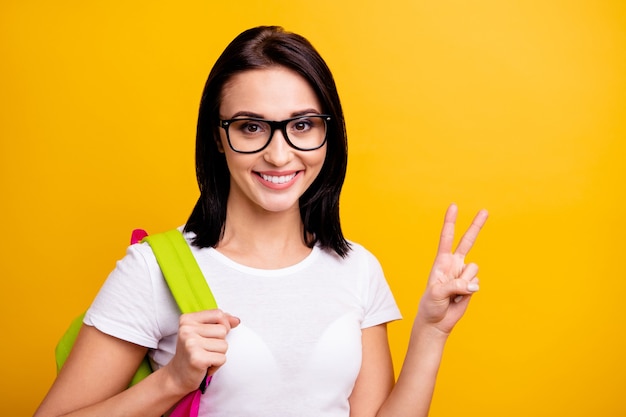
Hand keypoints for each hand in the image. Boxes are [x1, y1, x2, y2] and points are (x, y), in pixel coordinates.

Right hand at [164, 309, 239, 393]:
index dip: (224, 324)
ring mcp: (191, 344)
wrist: (177, 376)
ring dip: (218, 354)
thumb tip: (236, 320)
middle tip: (205, 350)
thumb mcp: (202, 332)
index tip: (215, 335)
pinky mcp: (197, 359)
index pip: (218, 314)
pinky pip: (222, 358)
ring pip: (224, 345)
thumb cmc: (192, 352)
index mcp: (187, 319)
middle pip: (223, 330)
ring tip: (205, 357)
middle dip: (220, 342)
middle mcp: (187, 329)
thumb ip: (219, 322)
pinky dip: (217, 365)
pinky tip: (205, 366)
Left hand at [417, 204, 487, 334]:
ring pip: (474, 270)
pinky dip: (469, 292)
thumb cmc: (431, 305)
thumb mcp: (437, 294)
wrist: (437, 320)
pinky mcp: (472, 285)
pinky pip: (477, 284)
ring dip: (465, 283)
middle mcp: (454, 264)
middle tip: (485, 210)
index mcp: (441, 262)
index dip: (450, 222)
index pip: (447, 238)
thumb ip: (454, 286)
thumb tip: (473, 285)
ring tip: (453, 293)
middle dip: (476, 226)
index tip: (453, 206)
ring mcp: (464, 274)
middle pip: (467, 241)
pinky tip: (459, 298)